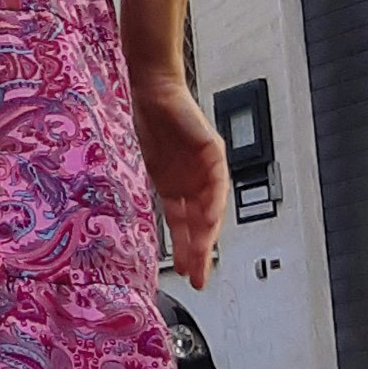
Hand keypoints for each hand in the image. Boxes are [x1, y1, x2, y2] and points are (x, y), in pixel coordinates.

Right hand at [126, 67, 229, 285]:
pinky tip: (209, 218)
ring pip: (212, 207)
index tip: (188, 275)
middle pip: (201, 223)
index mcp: (181, 188)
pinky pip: (217, 181)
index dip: (188, 250)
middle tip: (200, 277)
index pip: (187, 226)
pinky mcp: (213, 150)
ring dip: (208, 232)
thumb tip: (150, 220)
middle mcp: (197, 181)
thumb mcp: (153, 168)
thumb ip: (159, 191)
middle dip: (200, 251)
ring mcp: (207, 167)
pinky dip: (214, 201)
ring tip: (204, 255)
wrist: (154, 91)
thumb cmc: (152, 124)